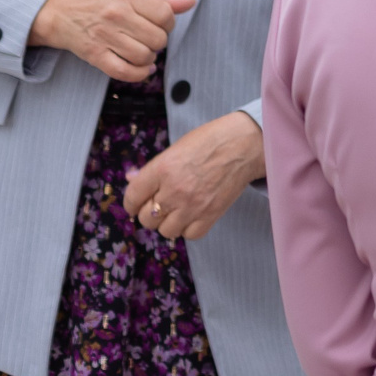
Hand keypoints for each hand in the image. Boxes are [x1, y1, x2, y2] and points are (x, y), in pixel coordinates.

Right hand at [28, 0, 195, 81]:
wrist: (59, 11)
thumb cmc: (100, 0)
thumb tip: (191, 1)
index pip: (165, 15)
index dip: (169, 24)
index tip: (161, 25)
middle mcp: (116, 14)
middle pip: (158, 38)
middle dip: (159, 42)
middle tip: (149, 38)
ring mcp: (104, 36)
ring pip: (144, 56)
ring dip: (149, 58)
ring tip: (143, 51)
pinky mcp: (94, 55)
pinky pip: (125, 72)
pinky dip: (139, 74)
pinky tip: (142, 69)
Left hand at [123, 112, 263, 242]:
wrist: (244, 145)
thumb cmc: (210, 141)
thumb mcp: (177, 148)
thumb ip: (153, 168)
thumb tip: (131, 178)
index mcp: (163, 169)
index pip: (133, 197)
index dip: (131, 203)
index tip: (135, 204)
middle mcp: (174, 190)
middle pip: (146, 218)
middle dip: (149, 212)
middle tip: (159, 203)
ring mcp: (192, 206)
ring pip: (165, 231)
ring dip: (167, 222)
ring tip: (176, 210)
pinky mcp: (210, 216)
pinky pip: (189, 234)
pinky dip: (187, 228)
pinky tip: (191, 215)